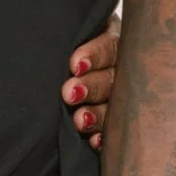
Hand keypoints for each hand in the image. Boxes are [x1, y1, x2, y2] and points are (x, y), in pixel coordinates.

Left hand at [63, 20, 120, 148]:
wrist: (56, 71)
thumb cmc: (62, 44)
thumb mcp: (71, 34)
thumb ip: (72, 36)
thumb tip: (64, 49)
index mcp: (112, 42)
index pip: (108, 47)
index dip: (94, 55)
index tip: (74, 65)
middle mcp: (120, 70)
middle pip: (112, 79)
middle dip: (92, 87)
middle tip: (69, 94)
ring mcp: (119, 98)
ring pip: (114, 107)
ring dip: (97, 114)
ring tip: (79, 120)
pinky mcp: (113, 122)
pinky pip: (113, 131)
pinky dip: (104, 137)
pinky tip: (95, 141)